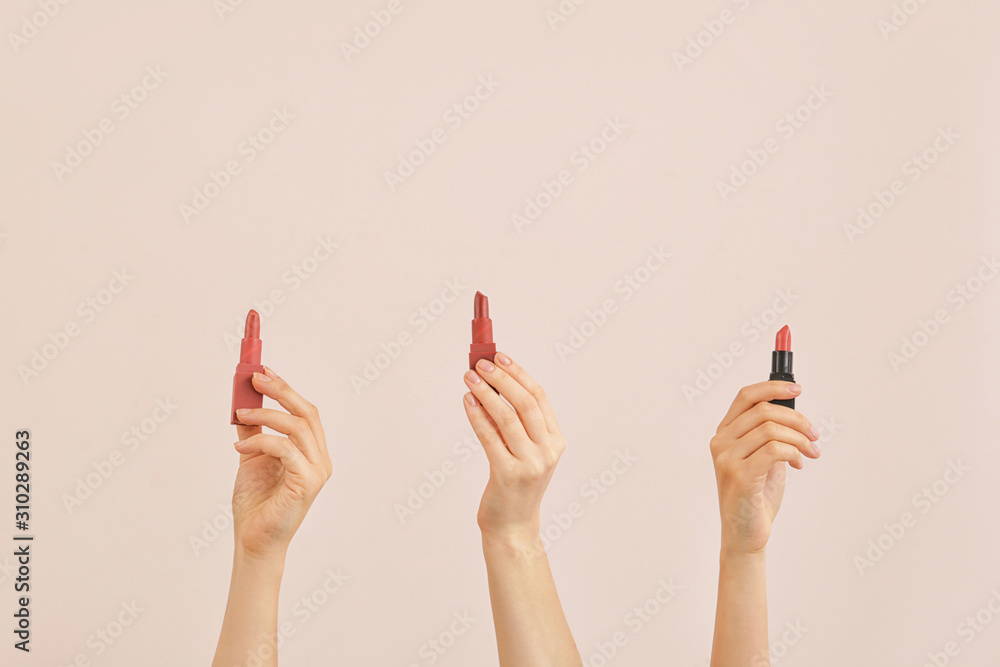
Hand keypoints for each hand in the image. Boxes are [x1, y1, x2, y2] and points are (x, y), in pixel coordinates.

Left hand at [231, 367, 331, 559]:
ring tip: (240, 416)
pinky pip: (285, 449)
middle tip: (255, 378)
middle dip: (281, 391)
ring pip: (297, 427)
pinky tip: (240, 450)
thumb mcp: (252, 459)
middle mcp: (320, 459)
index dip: (286, 388)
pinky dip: (261, 443)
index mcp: (311, 452)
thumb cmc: (256, 504)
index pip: (305, 412)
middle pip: (307, 413)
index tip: (263, 371)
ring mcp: (317, 471)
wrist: (253, 540)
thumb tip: (243, 404)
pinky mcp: (307, 482)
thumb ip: (253, 433)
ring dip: (265, 416)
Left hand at [463, 353, 564, 542]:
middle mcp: (547, 451)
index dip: (519, 374)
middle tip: (481, 364)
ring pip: (506, 417)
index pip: (539, 397)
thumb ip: (515, 423)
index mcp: (556, 441)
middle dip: (502, 379)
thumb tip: (490, 383)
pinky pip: (489, 437)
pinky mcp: (508, 474)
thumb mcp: (524, 451)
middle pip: (525, 403)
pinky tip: (467, 401)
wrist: (513, 526)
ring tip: (469, 378)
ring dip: (486, 393)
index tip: (501, 357)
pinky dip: (477, 415)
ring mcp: (530, 463)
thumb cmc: (515, 485)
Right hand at [710, 381, 819, 554]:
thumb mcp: (764, 458)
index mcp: (725, 434)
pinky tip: (799, 464)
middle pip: (763, 411)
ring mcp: (727, 459)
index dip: (773, 387)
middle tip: (815, 435)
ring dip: (800, 439)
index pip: (745, 396)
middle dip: (797, 419)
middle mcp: (721, 442)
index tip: (797, 389)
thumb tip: (794, 412)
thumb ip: (771, 435)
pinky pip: (775, 450)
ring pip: (771, 429)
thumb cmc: (756, 496)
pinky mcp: (740, 476)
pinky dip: (794, 453)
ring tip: (811, 452)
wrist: (746, 534)